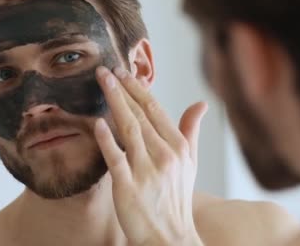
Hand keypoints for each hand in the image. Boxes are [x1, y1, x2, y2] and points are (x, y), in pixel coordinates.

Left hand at [94, 66, 206, 245]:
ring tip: (101, 83)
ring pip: (128, 130)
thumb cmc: (177, 198)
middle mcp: (164, 155)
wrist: (169, 236)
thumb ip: (191, 130)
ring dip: (114, 103)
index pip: (156, 110)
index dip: (139, 89)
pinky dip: (107, 139)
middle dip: (122, 89)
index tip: (124, 72)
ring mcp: (146, 171)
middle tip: (106, 70)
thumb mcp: (190, 163)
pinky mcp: (128, 187)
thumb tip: (201, 104)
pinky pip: (116, 158)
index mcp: (178, 147)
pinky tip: (98, 123)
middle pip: (141, 115)